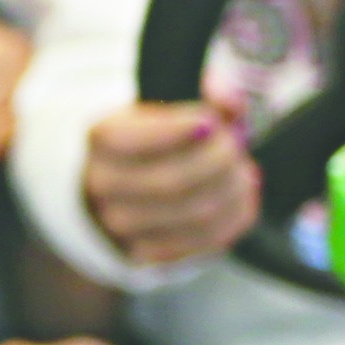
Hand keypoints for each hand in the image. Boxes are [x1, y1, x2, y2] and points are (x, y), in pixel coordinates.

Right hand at [81, 93, 257, 267]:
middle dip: (218, 159)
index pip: (130, 139)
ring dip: (232, 189)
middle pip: (170, 181)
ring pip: (195, 214)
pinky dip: (234, 216)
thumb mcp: (176, 101)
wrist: (131, 181)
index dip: (175, 131)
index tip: (211, 121)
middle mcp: (103, 185)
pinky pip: (205, 241)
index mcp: (102, 139)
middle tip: (238, 143)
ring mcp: (122, 225)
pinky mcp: (149, 252)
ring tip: (242, 170)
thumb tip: (231, 104)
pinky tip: (240, 195)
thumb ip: (207, 93)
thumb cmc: (161, 133)